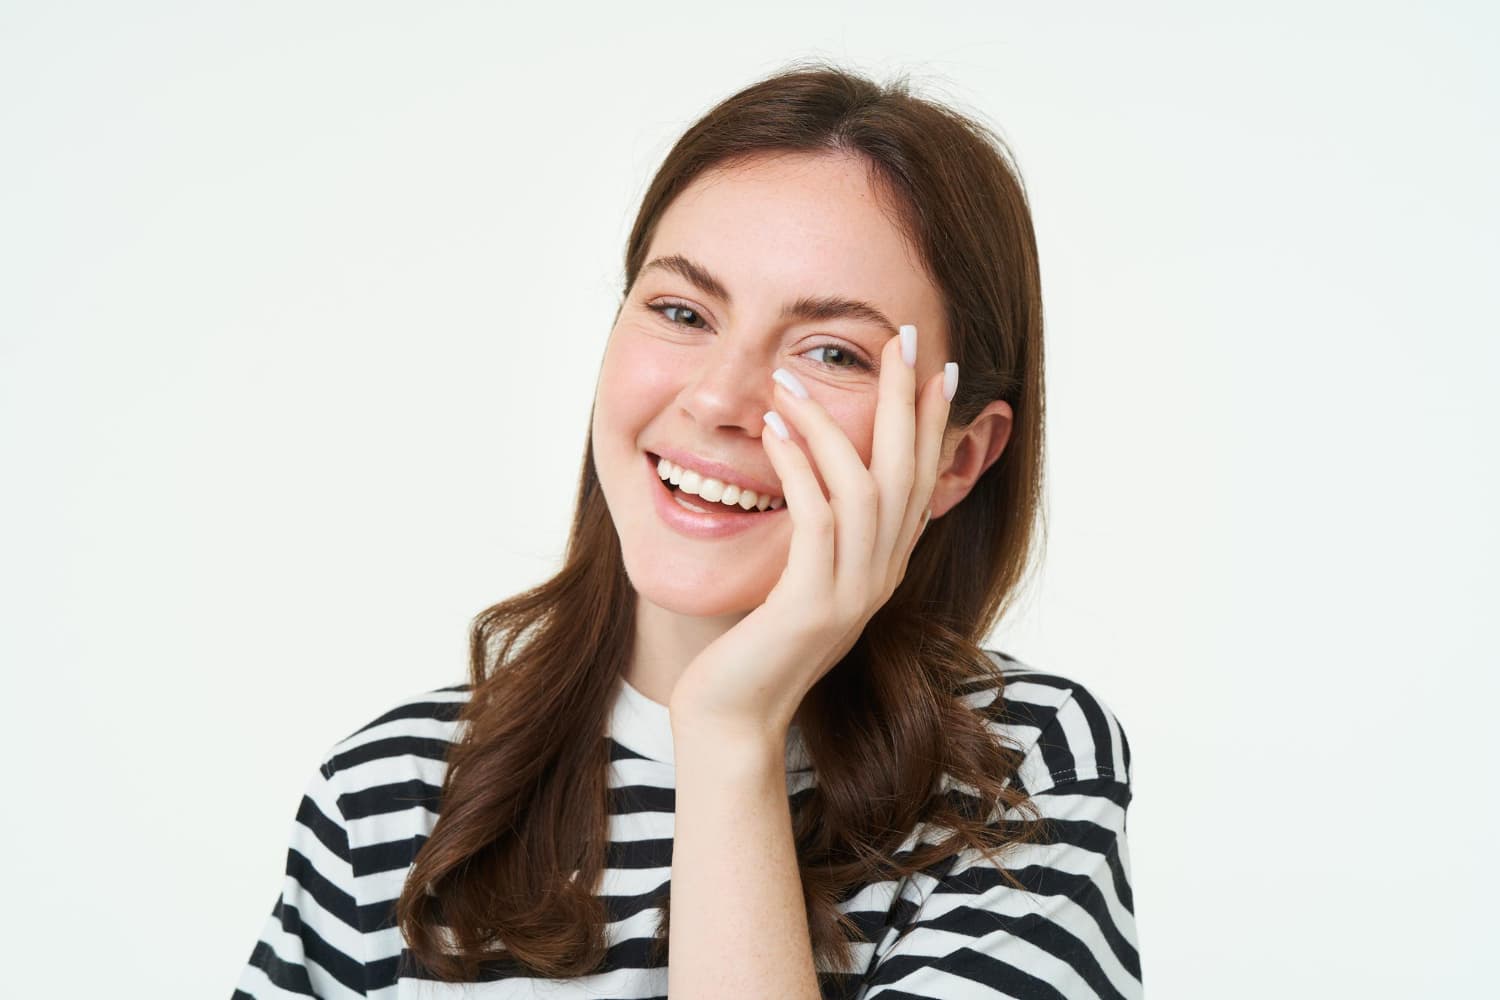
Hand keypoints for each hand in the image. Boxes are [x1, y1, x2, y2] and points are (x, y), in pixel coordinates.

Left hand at [668, 324, 955, 742]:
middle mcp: (880, 578)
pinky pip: (817, 520)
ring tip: (793, 379)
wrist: (730, 719)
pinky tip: (775, 431)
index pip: (920, 481)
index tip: (935, 367)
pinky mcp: (813, 606)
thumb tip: (811, 473)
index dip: (931, 424)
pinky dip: (799, 468)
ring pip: (865, 489)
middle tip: (902, 338)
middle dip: (907, 401)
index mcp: (881, 568)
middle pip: (908, 473)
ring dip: (831, 426)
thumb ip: (816, 534)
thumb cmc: (751, 646)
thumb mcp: (796, 579)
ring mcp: (851, 594)